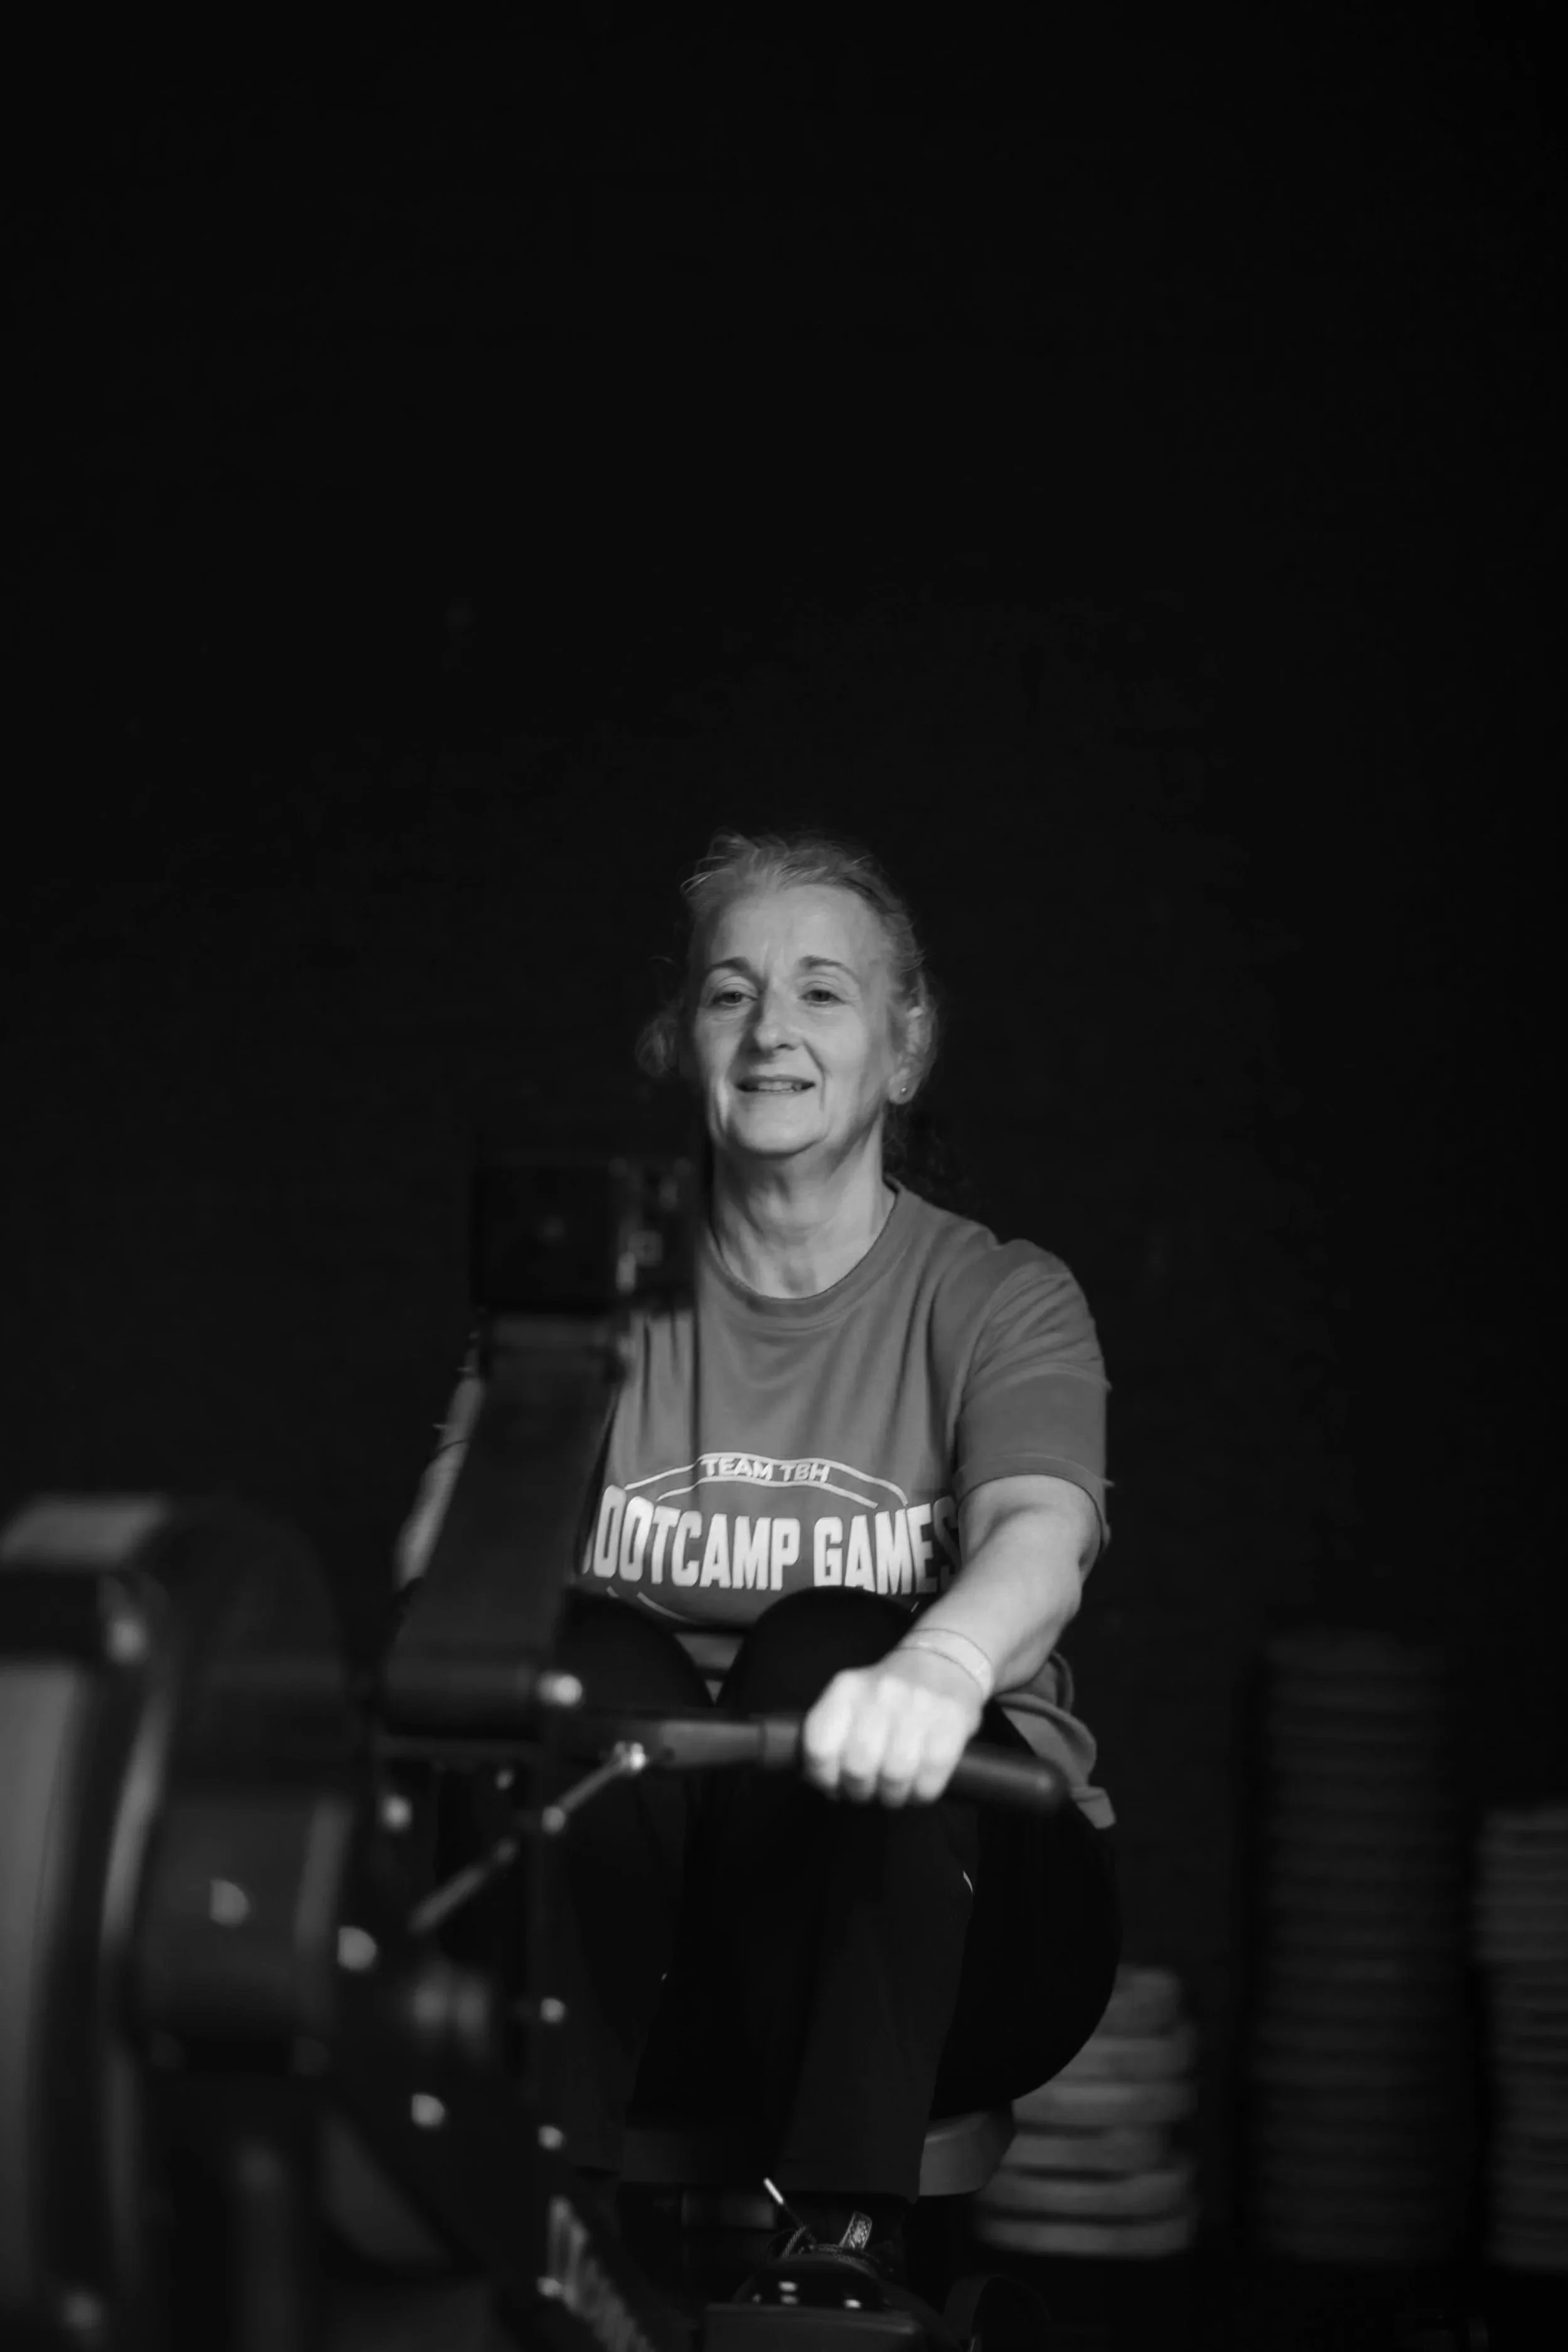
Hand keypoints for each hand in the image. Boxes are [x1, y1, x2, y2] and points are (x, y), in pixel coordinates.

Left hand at [801, 1645, 985, 1807]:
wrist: (944, 1663)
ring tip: (892, 1791)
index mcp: (847, 1688)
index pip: (820, 1746)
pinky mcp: (952, 1723)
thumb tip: (818, 1781)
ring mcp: (919, 1706)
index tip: (832, 1785)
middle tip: (865, 1790)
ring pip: (894, 1777)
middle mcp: (881, 1692)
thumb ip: (831, 1736)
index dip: (823, 1777)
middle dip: (859, 1791)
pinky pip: (928, 1782)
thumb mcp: (851, 1700)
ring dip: (891, 1796)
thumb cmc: (888, 1695)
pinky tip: (917, 1786)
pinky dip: (919, 1795)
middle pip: (858, 1767)